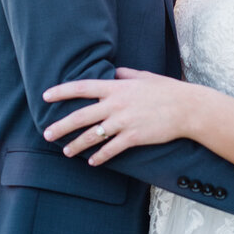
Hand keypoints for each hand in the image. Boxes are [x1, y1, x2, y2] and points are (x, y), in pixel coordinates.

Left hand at [43, 68, 191, 163]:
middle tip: (47, 134)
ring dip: (76, 145)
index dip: (61, 91)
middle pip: (81, 116)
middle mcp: (116, 104)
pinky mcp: (133, 137)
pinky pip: (111, 149)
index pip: (82, 87)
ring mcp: (124, 122)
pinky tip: (92, 162)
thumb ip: (126, 74)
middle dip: (61, 126)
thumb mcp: (145, 76)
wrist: (187, 108)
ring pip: (92, 136)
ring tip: (66, 151)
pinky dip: (99, 157)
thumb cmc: (167, 90)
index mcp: (116, 87)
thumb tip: (115, 71)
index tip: (46, 96)